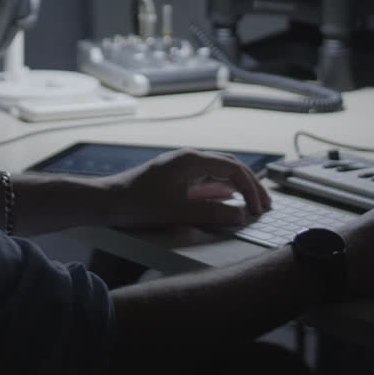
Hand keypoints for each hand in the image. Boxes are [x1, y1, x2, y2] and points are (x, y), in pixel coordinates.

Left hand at [106, 149, 270, 228]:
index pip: (233, 169)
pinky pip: (207, 180)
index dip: (251, 190)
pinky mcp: (176, 177)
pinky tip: (230, 201)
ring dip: (238, 188)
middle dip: (250, 186)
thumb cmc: (138, 203)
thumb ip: (213, 213)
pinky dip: (222, 190)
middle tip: (265, 205)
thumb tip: (241, 215)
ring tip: (253, 205)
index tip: (258, 210)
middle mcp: (190, 159)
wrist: (108, 201)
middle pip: (230, 167)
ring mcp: (183, 167)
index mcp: (192, 160)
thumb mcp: (179, 211)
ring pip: (219, 173)